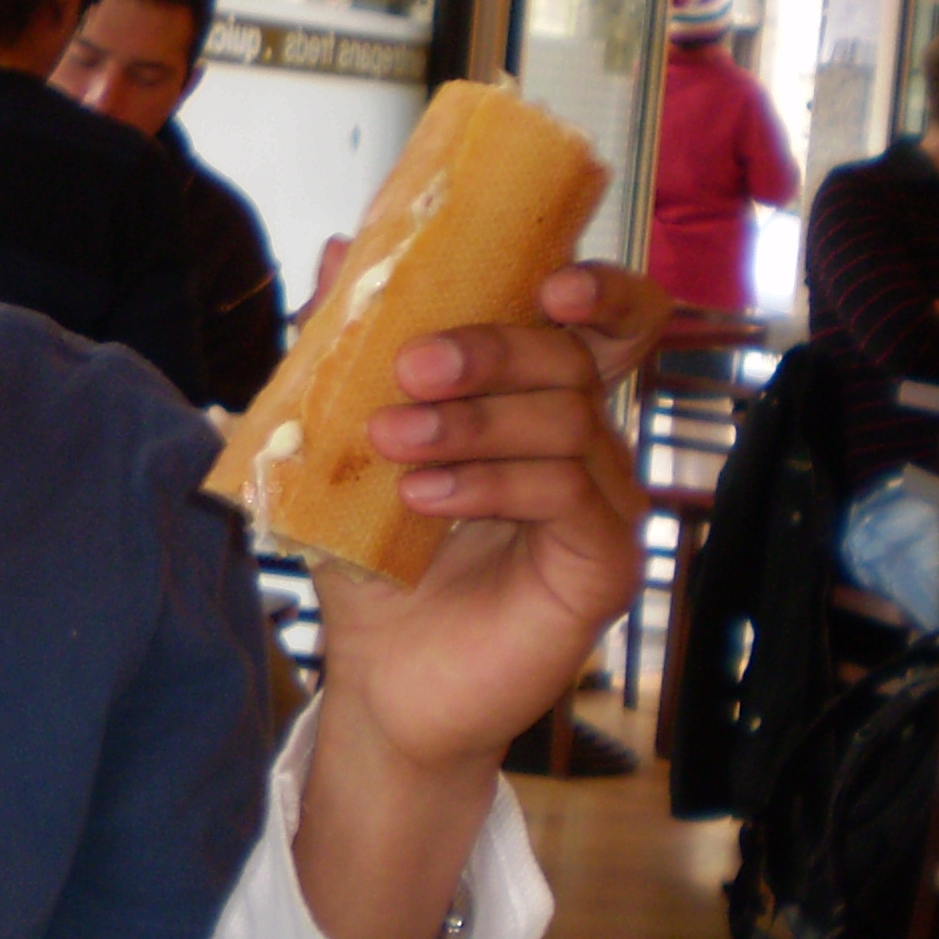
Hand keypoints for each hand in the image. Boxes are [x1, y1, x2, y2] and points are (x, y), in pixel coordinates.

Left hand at [294, 263, 666, 938]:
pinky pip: (567, 496)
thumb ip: (343, 355)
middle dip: (492, 349)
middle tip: (413, 365)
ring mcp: (604, 507)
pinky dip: (491, 483)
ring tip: (392, 442)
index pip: (602, 326)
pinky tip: (424, 497)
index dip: (596, 291)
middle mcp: (585, 448)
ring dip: (473, 422)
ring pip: (569, 422)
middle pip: (575, 361)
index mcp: (536, 406)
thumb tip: (335, 252)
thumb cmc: (374, 567)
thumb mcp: (343, 451)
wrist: (383, 686)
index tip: (548, 282)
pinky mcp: (602, 566)